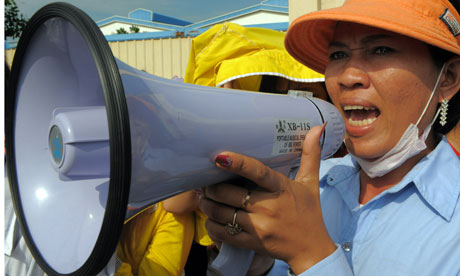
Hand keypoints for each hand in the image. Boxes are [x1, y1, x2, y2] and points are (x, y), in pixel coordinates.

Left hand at [199, 124, 335, 273]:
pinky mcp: (251, 243)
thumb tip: (318, 127)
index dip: (238, 164)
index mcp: (281, 189)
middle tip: (204, 182)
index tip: (220, 156)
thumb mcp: (310, 183)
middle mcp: (268, 208)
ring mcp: (259, 227)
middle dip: (211, 187)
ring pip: (221, 213)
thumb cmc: (309, 212)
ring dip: (207, 204)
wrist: (311, 250)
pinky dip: (211, 225)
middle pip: (229, 194)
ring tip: (204, 197)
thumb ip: (311, 154)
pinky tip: (210, 218)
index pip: (258, 173)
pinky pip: (222, 233)